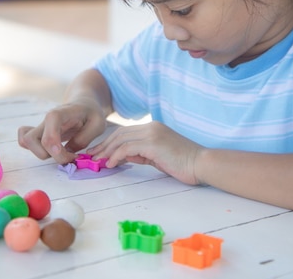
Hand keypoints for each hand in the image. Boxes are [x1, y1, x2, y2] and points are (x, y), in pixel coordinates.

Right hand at [18, 99, 105, 163]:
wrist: (84, 104)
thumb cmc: (91, 113)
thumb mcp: (98, 124)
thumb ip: (85, 138)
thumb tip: (68, 150)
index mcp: (61, 112)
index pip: (50, 123)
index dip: (54, 142)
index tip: (69, 154)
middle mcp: (46, 119)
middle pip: (32, 139)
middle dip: (51, 155)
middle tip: (71, 156)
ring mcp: (40, 126)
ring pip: (26, 142)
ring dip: (43, 154)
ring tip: (62, 154)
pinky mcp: (38, 133)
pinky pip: (24, 141)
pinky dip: (34, 150)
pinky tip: (52, 151)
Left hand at [88, 121, 202, 184]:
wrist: (201, 163)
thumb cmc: (183, 163)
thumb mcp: (157, 157)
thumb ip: (141, 154)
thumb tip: (123, 157)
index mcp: (152, 128)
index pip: (125, 133)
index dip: (109, 142)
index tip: (98, 153)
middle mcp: (151, 127)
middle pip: (119, 134)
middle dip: (103, 145)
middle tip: (91, 157)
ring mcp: (152, 134)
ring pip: (121, 140)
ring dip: (106, 151)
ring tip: (97, 162)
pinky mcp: (153, 143)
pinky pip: (127, 148)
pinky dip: (116, 156)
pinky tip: (110, 164)